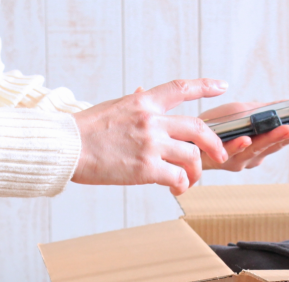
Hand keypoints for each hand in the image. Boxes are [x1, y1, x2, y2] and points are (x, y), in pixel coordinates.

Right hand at [71, 79, 229, 194]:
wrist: (66, 147)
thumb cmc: (84, 130)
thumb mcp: (112, 106)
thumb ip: (133, 102)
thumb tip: (141, 90)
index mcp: (142, 102)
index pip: (180, 88)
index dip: (204, 85)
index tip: (222, 86)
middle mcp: (151, 120)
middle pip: (198, 128)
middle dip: (214, 144)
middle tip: (220, 155)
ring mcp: (150, 144)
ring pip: (191, 156)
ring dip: (196, 172)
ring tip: (189, 181)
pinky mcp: (145, 168)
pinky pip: (177, 176)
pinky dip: (181, 184)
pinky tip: (175, 188)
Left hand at [198, 102, 288, 170]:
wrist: (185, 137)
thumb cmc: (216, 125)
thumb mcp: (244, 111)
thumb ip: (265, 110)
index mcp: (265, 142)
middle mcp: (256, 154)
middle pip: (281, 142)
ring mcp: (240, 159)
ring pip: (260, 148)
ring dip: (275, 138)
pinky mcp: (219, 158)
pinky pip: (231, 152)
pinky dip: (240, 146)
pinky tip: (247, 138)